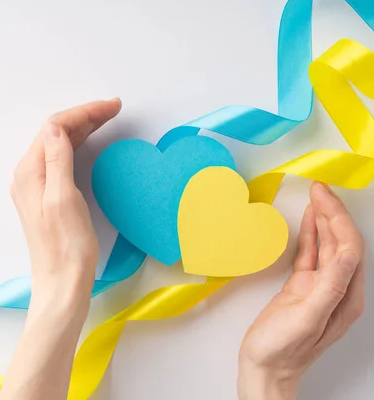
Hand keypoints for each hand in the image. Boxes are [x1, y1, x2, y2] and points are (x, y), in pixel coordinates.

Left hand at [10, 99, 121, 315]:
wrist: (62, 283)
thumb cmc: (67, 246)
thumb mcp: (64, 199)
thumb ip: (58, 159)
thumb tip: (54, 126)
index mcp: (30, 172)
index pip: (54, 128)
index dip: (83, 113)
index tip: (113, 108)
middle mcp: (28, 175)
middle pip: (55, 134)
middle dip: (85, 117)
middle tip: (115, 109)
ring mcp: (35, 186)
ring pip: (58, 146)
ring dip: (82, 130)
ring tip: (108, 119)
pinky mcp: (46, 197)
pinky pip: (60, 161)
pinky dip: (78, 147)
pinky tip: (91, 143)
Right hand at [238, 182, 365, 399]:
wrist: (264, 368)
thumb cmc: (282, 349)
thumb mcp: (307, 318)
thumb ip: (329, 286)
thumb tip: (344, 253)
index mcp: (345, 296)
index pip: (349, 247)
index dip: (338, 218)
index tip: (322, 196)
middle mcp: (338, 289)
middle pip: (341, 241)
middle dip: (332, 212)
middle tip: (318, 187)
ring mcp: (320, 287)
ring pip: (326, 244)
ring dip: (323, 219)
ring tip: (315, 195)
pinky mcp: (302, 287)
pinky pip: (310, 254)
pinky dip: (309, 234)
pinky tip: (308, 219)